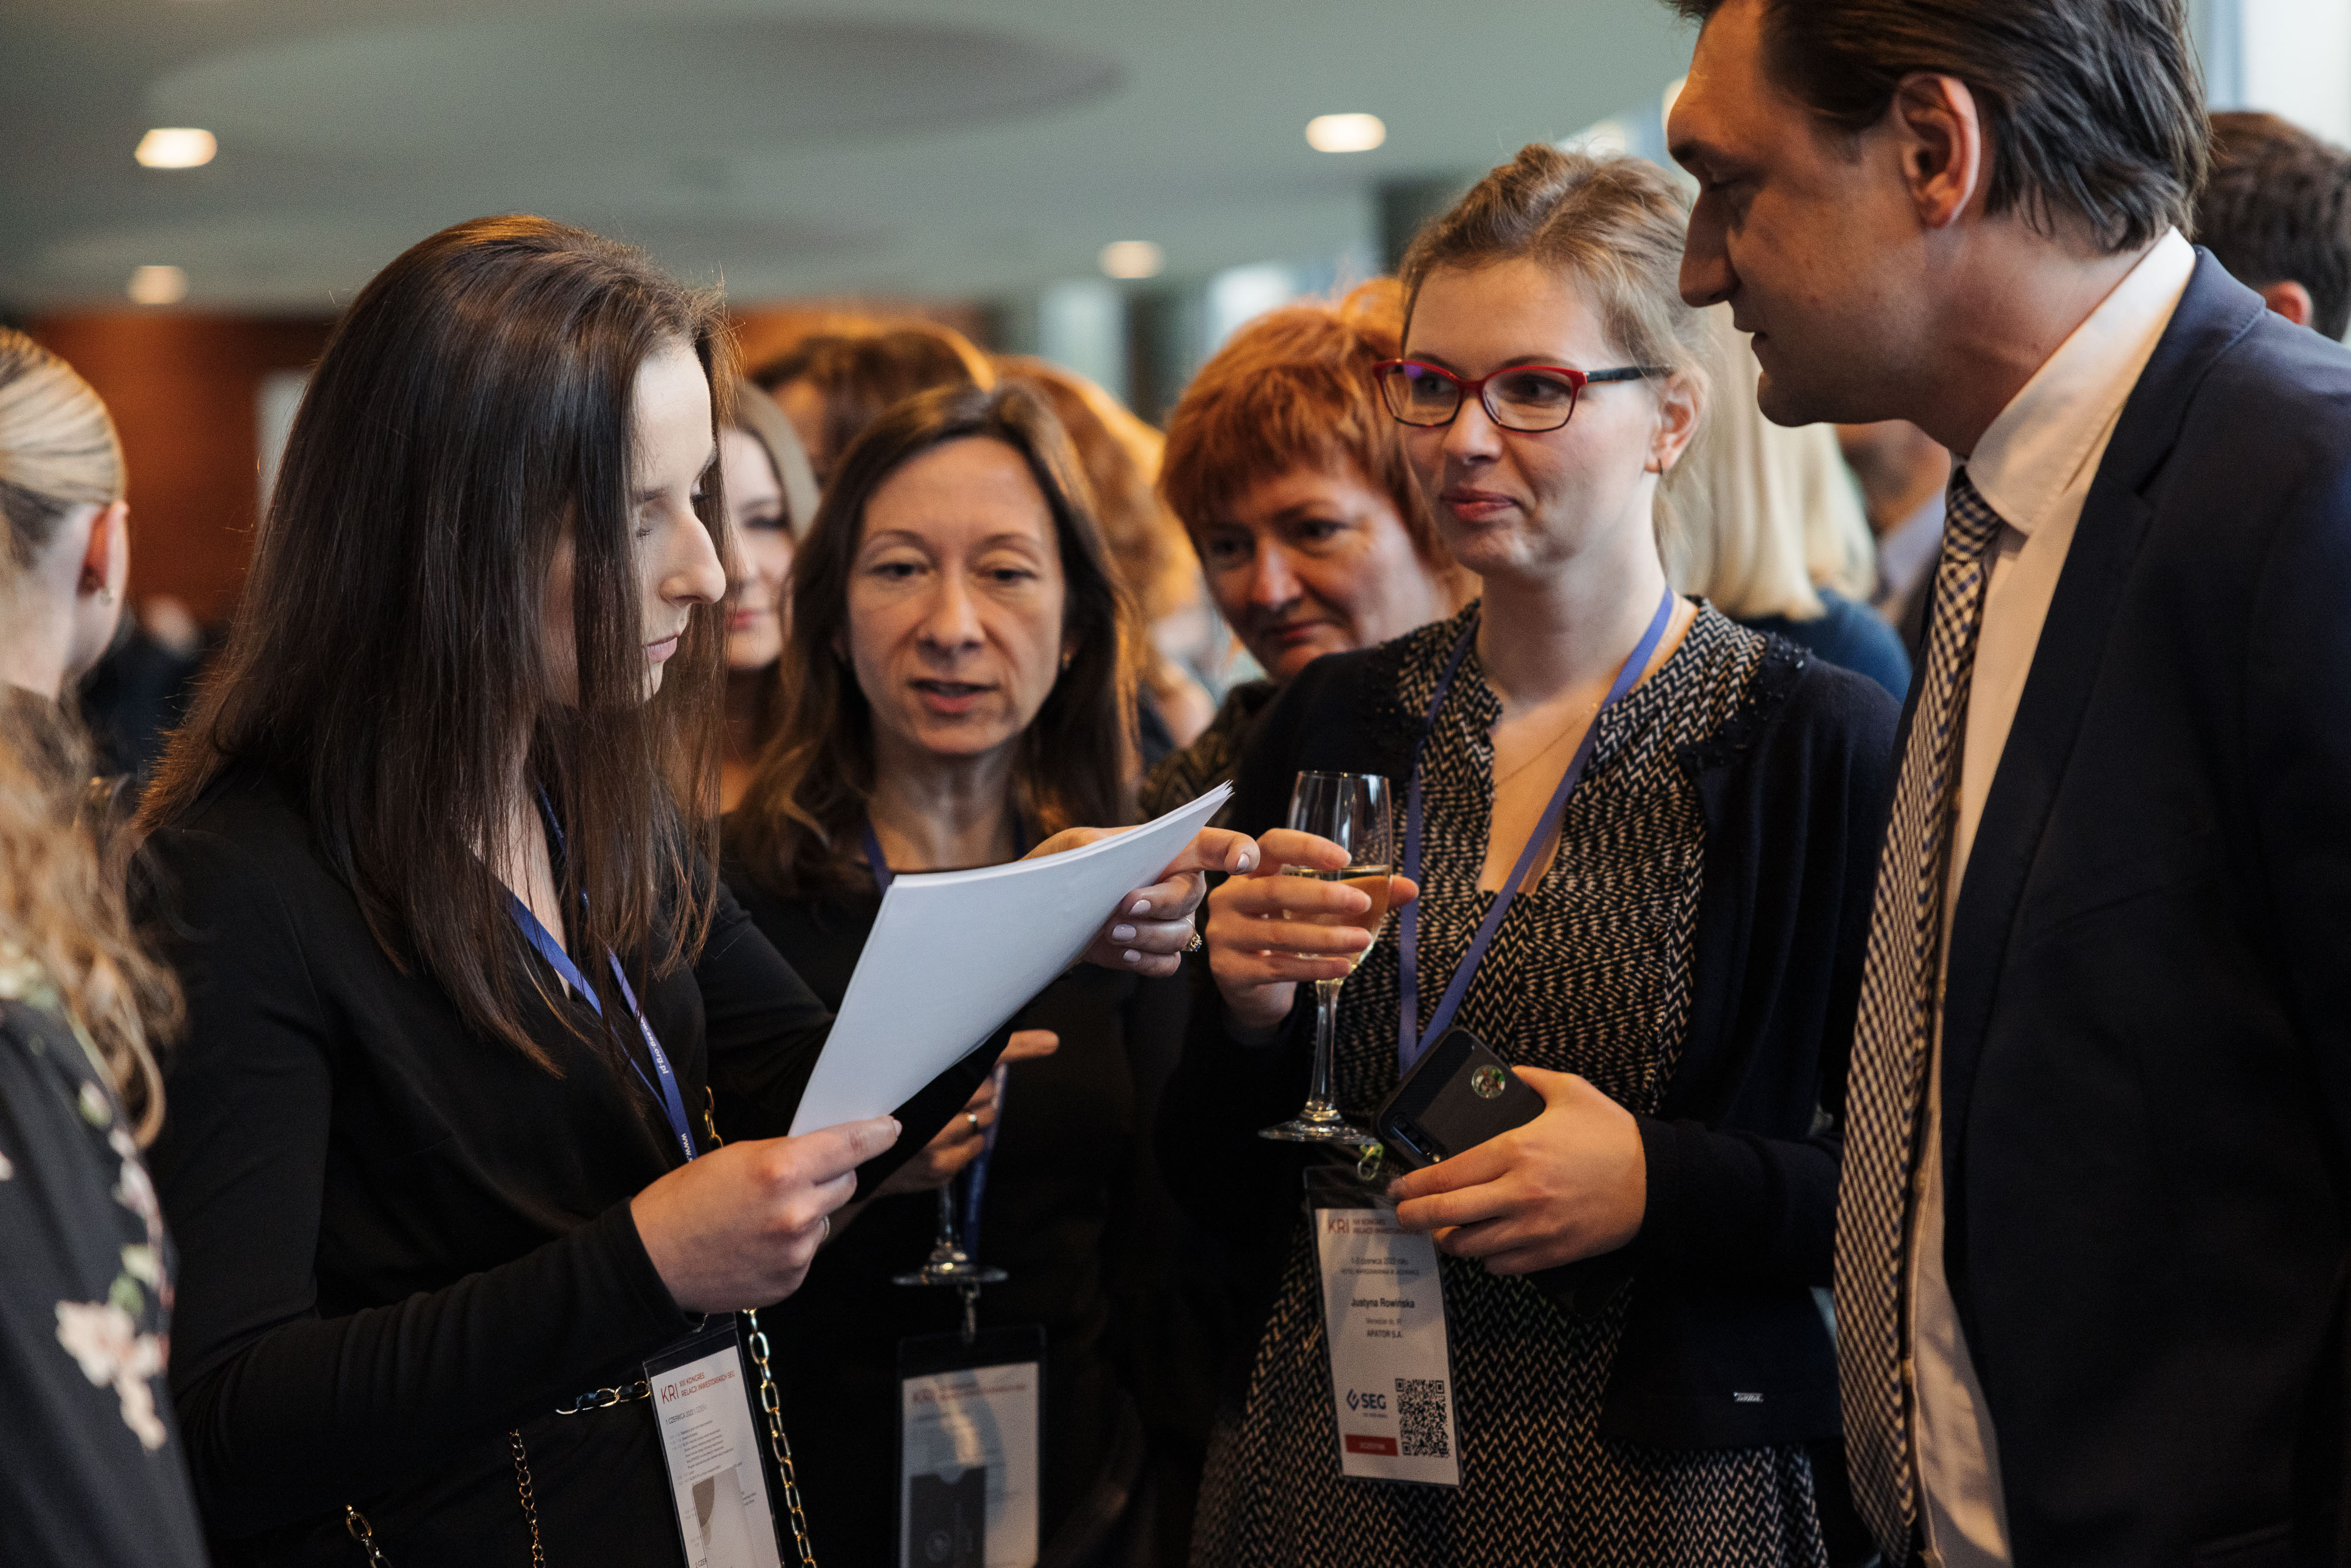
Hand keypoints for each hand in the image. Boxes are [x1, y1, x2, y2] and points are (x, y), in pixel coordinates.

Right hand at [631, 1115, 899, 1313]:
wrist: (651, 1261)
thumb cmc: (686, 1200)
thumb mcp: (737, 1157)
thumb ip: (787, 1154)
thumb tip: (828, 1153)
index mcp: (781, 1170)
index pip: (851, 1145)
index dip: (877, 1134)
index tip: (891, 1128)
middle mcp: (796, 1213)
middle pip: (846, 1182)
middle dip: (830, 1175)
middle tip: (795, 1177)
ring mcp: (795, 1253)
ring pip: (825, 1218)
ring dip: (808, 1212)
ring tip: (761, 1217)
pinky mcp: (790, 1282)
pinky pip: (807, 1252)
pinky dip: (792, 1245)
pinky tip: (756, 1243)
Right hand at [865, 1030, 1057, 1200]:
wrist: (851, 1154)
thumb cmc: (888, 1103)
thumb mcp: (917, 1069)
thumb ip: (974, 1051)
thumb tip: (1040, 1037)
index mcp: (922, 1077)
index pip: (983, 1055)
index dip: (1018, 1046)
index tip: (1049, 1042)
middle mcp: (929, 1110)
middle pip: (987, 1091)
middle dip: (976, 1090)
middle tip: (949, 1092)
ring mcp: (934, 1145)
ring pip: (985, 1120)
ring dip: (973, 1115)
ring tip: (943, 1115)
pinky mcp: (939, 1170)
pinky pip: (977, 1147)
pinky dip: (967, 1141)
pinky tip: (942, 1137)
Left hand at [1026, 824, 1261, 977]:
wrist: (1053, 908)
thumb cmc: (1073, 864)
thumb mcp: (1078, 845)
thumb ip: (1094, 849)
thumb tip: (1102, 864)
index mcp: (1175, 849)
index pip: (1219, 846)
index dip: (1239, 851)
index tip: (1240, 863)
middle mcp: (1182, 885)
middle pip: (1191, 896)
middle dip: (1160, 902)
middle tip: (1125, 904)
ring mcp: (1174, 922)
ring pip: (1179, 935)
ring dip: (1147, 934)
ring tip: (1112, 930)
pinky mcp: (1157, 952)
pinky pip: (1167, 963)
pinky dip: (1146, 960)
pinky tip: (1124, 952)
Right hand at [1204, 828, 1417, 1034]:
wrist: (1253, 988)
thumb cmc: (1287, 935)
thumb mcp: (1318, 911)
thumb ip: (1360, 895)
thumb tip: (1410, 889)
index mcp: (1251, 872)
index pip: (1272, 846)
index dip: (1306, 848)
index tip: (1344, 860)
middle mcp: (1230, 898)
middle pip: (1275, 889)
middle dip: (1323, 896)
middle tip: (1361, 902)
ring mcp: (1226, 935)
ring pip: (1279, 933)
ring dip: (1326, 937)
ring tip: (1362, 940)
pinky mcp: (1230, 970)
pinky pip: (1277, 967)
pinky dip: (1314, 967)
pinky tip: (1343, 966)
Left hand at [1388, 1067, 1644, 1272]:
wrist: (1658, 1181)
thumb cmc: (1614, 1135)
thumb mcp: (1570, 1090)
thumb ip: (1527, 1077)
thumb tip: (1498, 1072)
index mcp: (1516, 1150)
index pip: (1447, 1175)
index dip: (1413, 1185)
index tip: (1397, 1187)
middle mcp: (1519, 1193)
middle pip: (1447, 1214)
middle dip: (1413, 1218)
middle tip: (1401, 1215)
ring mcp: (1534, 1228)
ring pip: (1470, 1246)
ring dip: (1448, 1240)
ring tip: (1441, 1231)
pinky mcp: (1552, 1253)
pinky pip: (1502, 1266)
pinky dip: (1486, 1259)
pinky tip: (1484, 1246)